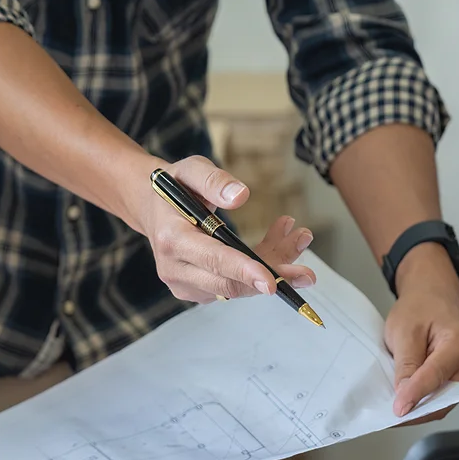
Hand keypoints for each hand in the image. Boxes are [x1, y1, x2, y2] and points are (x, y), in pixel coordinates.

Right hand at [126, 155, 314, 302]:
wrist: (150, 206)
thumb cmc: (173, 186)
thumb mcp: (191, 169)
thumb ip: (213, 181)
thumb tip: (241, 196)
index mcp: (172, 239)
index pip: (212, 259)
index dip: (244, 270)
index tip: (271, 282)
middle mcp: (175, 269)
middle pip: (231, 283)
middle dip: (273, 275)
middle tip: (308, 272)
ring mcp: (185, 284)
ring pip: (239, 287)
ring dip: (273, 266)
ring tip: (299, 237)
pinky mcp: (197, 290)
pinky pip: (235, 286)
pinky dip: (261, 269)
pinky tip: (280, 243)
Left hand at [387, 246, 458, 418]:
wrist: (433, 296)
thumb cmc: (421, 307)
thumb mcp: (404, 331)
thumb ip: (407, 365)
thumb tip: (405, 397)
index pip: (437, 377)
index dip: (415, 395)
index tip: (397, 410)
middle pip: (444, 399)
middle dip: (416, 409)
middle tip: (388, 414)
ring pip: (443, 404)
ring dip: (419, 407)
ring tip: (394, 405)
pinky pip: (443, 399)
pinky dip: (424, 401)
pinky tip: (406, 399)